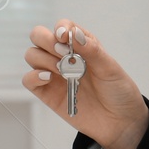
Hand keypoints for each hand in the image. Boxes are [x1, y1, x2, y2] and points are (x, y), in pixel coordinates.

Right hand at [23, 19, 148, 148]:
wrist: (120, 122)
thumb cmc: (118, 91)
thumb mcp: (110, 68)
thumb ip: (91, 50)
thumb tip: (74, 33)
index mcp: (81, 44)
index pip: (62, 26)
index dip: (60, 28)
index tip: (65, 38)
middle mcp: (64, 56)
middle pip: (39, 36)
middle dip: (47, 41)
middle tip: (63, 54)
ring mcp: (54, 74)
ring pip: (32, 55)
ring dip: (43, 59)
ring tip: (63, 71)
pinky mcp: (47, 93)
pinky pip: (29, 80)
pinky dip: (34, 76)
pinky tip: (49, 79)